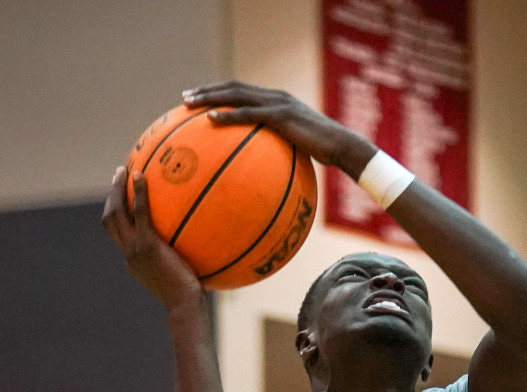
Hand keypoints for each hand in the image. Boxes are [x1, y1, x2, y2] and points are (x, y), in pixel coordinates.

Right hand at [103, 168, 205, 311]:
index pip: (117, 233)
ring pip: (116, 213)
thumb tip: (196, 246)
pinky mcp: (147, 245)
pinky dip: (137, 193)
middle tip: (119, 175)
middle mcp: (128, 253)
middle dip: (111, 195)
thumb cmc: (189, 296)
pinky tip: (141, 176)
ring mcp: (134, 249)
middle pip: (110, 219)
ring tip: (124, 170)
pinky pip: (139, 212)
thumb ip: (178, 260)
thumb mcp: (179, 276)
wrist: (184, 306)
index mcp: (132, 260)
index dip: (116, 212)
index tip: (122, 196)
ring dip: (117, 189)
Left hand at [181, 82, 372, 176]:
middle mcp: (274, 96)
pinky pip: (248, 113)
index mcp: (276, 101)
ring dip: (210, 97)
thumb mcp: (296, 149)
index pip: (241, 91)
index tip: (198, 100)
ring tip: (188, 104)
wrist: (342, 146)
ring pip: (236, 94)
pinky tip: (210, 120)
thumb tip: (263, 170)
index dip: (218, 93)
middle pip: (233, 87)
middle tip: (184, 98)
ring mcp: (277, 103)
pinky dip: (227, 115)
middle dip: (206, 91)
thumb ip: (278, 150)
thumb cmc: (322, 152)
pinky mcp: (281, 115)